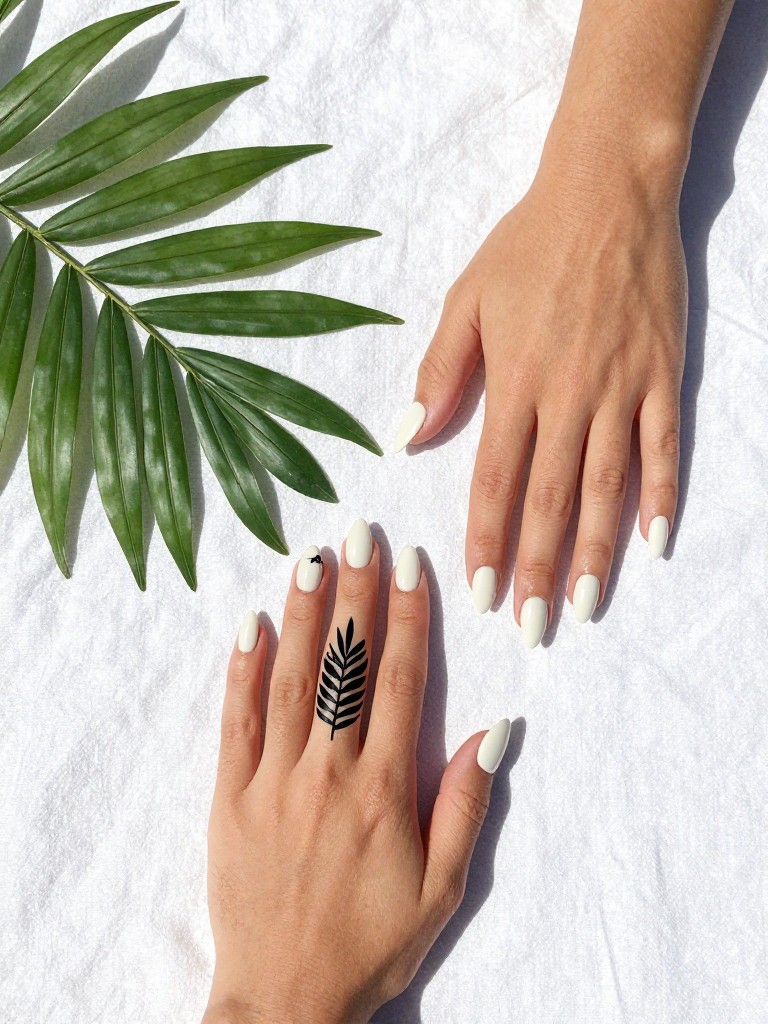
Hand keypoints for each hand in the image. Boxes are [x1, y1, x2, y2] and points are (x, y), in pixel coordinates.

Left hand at [203, 520, 511, 1023]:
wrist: (285, 998)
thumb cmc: (372, 944)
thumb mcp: (442, 888)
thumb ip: (466, 804)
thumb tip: (496, 728)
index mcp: (384, 789)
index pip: (398, 682)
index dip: (407, 616)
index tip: (409, 564)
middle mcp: (328, 773)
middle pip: (344, 665)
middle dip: (354, 593)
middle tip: (359, 533)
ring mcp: (273, 782)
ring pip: (291, 680)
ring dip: (302, 615)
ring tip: (311, 557)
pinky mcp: (230, 798)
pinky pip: (236, 722)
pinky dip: (242, 671)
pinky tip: (250, 625)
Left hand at [395, 142, 686, 645]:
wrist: (606, 191)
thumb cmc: (527, 246)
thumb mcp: (465, 299)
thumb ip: (439, 373)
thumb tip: (405, 436)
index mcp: (514, 382)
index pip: (495, 480)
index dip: (487, 539)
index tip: (481, 592)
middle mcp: (568, 395)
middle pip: (551, 499)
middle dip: (539, 568)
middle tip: (532, 627)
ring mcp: (620, 388)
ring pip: (607, 486)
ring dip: (596, 552)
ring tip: (585, 607)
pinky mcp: (661, 375)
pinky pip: (663, 446)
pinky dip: (661, 494)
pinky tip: (654, 541)